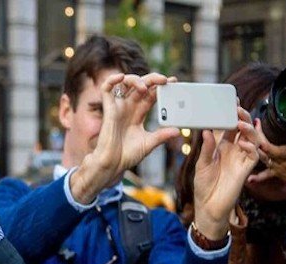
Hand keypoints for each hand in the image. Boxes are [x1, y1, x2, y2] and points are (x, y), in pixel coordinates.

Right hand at [70, 73, 180, 203]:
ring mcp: (118, 107)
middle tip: (164, 80)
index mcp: (138, 114)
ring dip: (136, 80)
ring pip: (126, 83)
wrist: (112, 165)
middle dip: (153, 79)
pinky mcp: (108, 108)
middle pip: (141, 85)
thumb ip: (162, 135)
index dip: (161, 87)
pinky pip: (106, 88)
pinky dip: (112, 79)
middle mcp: (129, 107)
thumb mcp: (149, 143)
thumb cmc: (127, 156)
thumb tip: (178, 131)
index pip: (151, 94)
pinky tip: (121, 77)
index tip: (173, 82)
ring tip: (145, 87)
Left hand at [193, 107, 260, 239]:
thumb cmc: (203, 185)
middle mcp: (233, 150)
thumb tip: (206, 131)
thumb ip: (206, 149)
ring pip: (252, 139)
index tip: (230, 101)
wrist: (209, 206)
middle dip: (241, 117)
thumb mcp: (201, 165)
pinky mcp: (246, 170)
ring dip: (248, 129)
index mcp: (221, 146)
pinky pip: (254, 155)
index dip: (230, 114)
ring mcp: (241, 159)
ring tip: (241, 122)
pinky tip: (243, 143)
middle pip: (242, 129)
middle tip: (237, 108)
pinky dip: (251, 147)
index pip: (228, 126)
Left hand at [248, 121, 285, 196]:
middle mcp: (279, 159)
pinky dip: (257, 178)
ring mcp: (275, 167)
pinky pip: (265, 176)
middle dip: (251, 137)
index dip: (260, 132)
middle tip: (241, 125)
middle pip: (262, 148)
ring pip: (261, 159)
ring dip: (250, 151)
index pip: (269, 142)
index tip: (255, 121)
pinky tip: (249, 179)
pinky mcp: (274, 174)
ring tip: (239, 142)